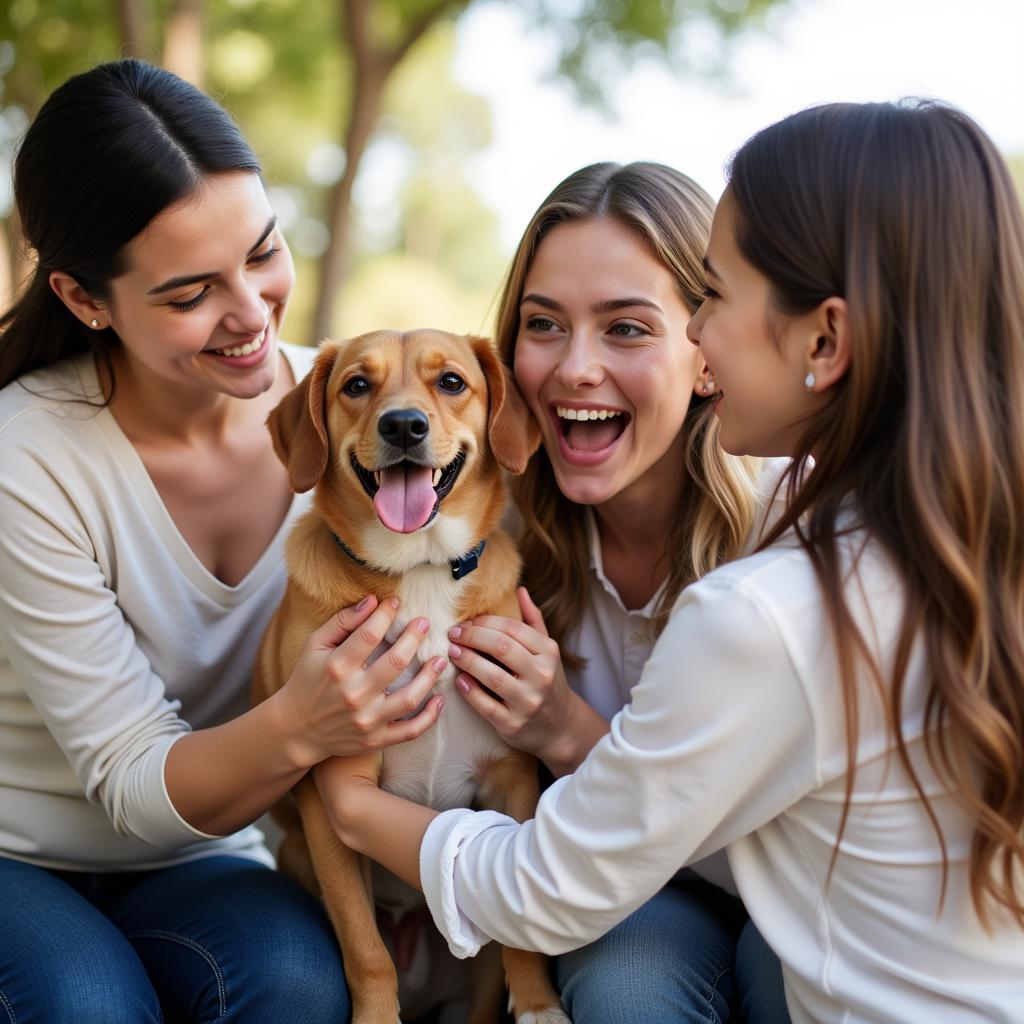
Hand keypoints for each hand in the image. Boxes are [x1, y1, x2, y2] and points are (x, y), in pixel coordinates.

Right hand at [274, 596, 446, 768]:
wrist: (296, 729)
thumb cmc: (307, 680)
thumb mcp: (315, 646)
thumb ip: (342, 622)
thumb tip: (372, 601)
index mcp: (337, 667)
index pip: (370, 634)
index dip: (386, 614)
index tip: (396, 603)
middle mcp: (354, 694)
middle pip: (396, 661)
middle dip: (415, 637)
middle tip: (425, 623)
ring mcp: (366, 720)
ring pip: (409, 698)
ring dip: (430, 676)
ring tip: (440, 659)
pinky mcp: (375, 739)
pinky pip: (410, 731)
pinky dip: (429, 717)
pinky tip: (439, 699)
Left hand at [447, 587, 605, 773]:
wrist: (559, 726)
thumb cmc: (545, 679)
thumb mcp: (546, 650)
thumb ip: (533, 620)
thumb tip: (520, 589)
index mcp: (548, 652)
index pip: (512, 628)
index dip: (485, 622)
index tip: (465, 623)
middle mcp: (541, 675)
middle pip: (501, 647)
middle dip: (472, 637)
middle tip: (453, 634)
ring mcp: (528, 701)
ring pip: (493, 676)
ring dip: (467, 661)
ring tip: (452, 652)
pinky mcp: (514, 724)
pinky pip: (487, 706)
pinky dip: (470, 692)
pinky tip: (459, 680)